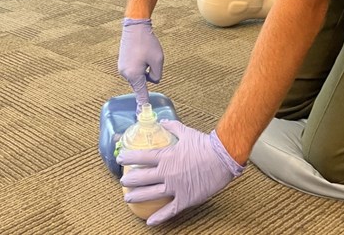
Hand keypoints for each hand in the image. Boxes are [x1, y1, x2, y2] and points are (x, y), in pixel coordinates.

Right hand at [117, 18, 163, 109]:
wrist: (135, 26)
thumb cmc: (147, 42)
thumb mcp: (158, 60)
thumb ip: (157, 75)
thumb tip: (152, 81)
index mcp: (134, 75)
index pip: (141, 93)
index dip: (143, 103)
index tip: (141, 115)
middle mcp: (125, 74)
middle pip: (141, 82)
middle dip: (148, 74)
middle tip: (150, 58)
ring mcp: (122, 68)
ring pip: (138, 76)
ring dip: (144, 69)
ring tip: (144, 53)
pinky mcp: (121, 62)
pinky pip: (134, 70)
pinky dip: (139, 65)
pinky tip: (140, 52)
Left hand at [117, 121, 244, 224]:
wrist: (222, 158)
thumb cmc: (205, 145)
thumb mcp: (187, 132)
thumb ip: (173, 127)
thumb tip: (163, 121)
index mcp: (167, 156)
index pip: (143, 157)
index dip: (130, 157)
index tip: (120, 159)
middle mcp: (167, 173)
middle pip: (143, 178)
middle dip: (130, 180)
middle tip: (122, 181)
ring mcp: (175, 187)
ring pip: (151, 194)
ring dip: (138, 196)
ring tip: (128, 198)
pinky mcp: (185, 199)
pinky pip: (169, 211)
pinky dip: (159, 217)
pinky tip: (149, 222)